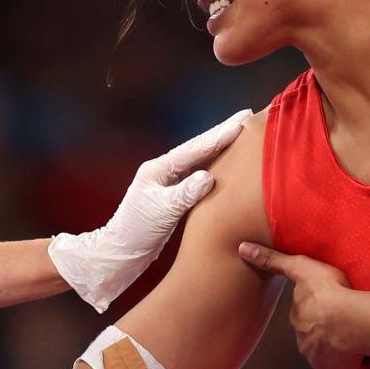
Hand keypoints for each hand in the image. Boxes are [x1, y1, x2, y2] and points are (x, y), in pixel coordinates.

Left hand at [49, 109, 250, 311]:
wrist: (121, 252)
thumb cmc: (136, 231)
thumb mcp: (162, 211)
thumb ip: (185, 193)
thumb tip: (209, 176)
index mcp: (159, 169)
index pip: (195, 149)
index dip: (220, 135)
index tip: (242, 121)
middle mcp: (165, 171)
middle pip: (199, 148)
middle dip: (223, 133)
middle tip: (248, 117)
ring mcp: (170, 183)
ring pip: (201, 161)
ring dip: (222, 148)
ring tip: (243, 135)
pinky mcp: (175, 197)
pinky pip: (200, 176)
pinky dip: (217, 168)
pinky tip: (229, 164)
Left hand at [237, 243, 369, 368]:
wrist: (349, 320)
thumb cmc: (327, 292)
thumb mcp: (299, 267)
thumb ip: (271, 260)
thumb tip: (242, 248)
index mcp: (299, 322)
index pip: (306, 315)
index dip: (319, 307)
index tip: (332, 301)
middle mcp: (307, 344)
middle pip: (320, 335)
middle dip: (331, 329)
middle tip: (350, 314)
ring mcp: (326, 359)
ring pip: (338, 351)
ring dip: (349, 344)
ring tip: (364, 329)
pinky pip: (358, 364)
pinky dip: (365, 358)